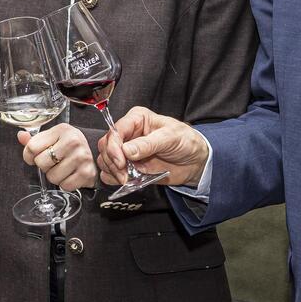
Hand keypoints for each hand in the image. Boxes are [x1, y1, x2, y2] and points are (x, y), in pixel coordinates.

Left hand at [20, 123, 97, 190]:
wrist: (92, 154)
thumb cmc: (68, 147)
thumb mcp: (51, 138)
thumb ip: (33, 139)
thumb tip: (21, 136)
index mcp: (62, 130)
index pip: (32, 147)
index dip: (29, 155)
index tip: (35, 156)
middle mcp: (73, 141)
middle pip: (41, 163)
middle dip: (44, 166)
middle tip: (54, 162)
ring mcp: (81, 157)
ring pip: (52, 177)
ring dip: (55, 176)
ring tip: (63, 168)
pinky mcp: (86, 173)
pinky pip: (64, 186)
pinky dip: (65, 184)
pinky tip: (70, 175)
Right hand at [93, 106, 208, 186]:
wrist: (195, 162)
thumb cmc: (186, 142)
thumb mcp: (170, 137)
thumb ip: (148, 144)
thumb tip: (127, 150)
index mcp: (136, 119)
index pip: (115, 131)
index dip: (114, 147)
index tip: (121, 162)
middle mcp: (128, 134)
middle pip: (106, 146)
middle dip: (112, 162)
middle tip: (124, 175)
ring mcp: (126, 151)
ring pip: (105, 160)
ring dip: (112, 171)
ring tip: (127, 179)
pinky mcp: (128, 167)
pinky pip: (111, 173)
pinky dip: (114, 179)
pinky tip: (126, 181)